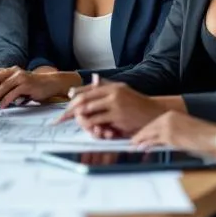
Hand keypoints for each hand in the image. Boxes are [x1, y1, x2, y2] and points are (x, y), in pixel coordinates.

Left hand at [0, 67, 73, 108]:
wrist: (51, 83)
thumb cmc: (32, 87)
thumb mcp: (17, 85)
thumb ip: (6, 89)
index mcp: (9, 70)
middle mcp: (13, 71)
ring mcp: (20, 76)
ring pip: (2, 87)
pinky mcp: (26, 84)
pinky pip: (12, 93)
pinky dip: (5, 100)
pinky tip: (1, 107)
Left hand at [54, 81, 168, 136]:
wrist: (155, 114)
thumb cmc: (136, 105)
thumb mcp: (121, 93)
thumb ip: (102, 90)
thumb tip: (76, 92)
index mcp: (111, 86)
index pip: (85, 92)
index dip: (72, 101)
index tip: (63, 110)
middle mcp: (111, 92)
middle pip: (82, 100)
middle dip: (69, 111)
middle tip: (59, 120)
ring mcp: (114, 103)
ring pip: (88, 111)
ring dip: (80, 120)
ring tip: (79, 125)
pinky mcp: (118, 115)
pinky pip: (97, 121)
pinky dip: (91, 126)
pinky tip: (91, 130)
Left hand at [131, 111, 215, 156]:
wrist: (214, 136)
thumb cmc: (204, 136)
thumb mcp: (185, 131)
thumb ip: (172, 134)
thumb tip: (162, 142)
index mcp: (172, 115)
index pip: (154, 122)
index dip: (145, 130)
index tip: (138, 135)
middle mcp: (168, 118)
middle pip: (148, 127)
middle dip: (139, 134)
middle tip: (131, 141)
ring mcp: (168, 126)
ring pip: (148, 133)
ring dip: (139, 140)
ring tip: (132, 146)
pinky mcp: (169, 136)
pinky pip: (153, 141)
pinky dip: (145, 144)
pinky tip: (140, 148)